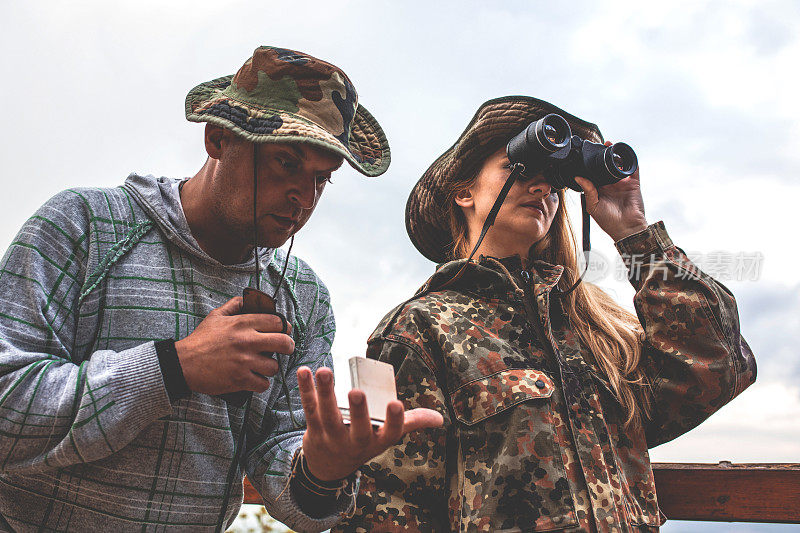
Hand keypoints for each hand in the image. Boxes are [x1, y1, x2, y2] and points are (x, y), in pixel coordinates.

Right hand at [174, 296, 293, 394]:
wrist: (183, 363)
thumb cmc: (200, 340)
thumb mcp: (215, 316)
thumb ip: (234, 305)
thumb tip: (248, 299)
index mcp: (243, 323)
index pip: (277, 322)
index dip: (285, 327)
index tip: (284, 332)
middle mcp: (247, 341)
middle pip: (284, 343)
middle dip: (288, 347)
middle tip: (285, 349)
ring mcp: (244, 361)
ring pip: (275, 367)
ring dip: (270, 368)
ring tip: (263, 366)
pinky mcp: (240, 379)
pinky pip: (263, 384)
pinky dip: (260, 383)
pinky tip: (254, 379)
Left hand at [297, 366, 443, 480]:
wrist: (329, 467)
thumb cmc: (364, 442)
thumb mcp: (388, 436)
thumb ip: (412, 423)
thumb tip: (440, 418)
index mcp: (378, 440)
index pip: (390, 433)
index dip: (394, 421)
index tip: (396, 405)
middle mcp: (356, 441)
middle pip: (356, 427)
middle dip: (357, 410)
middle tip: (357, 392)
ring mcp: (332, 436)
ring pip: (327, 416)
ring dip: (325, 393)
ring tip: (325, 371)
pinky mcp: (313, 429)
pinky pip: (308, 409)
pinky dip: (305, 389)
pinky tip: (304, 371)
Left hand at [575, 142, 648, 241]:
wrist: (626, 228)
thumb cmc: (608, 221)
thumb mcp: (593, 205)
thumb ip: (587, 190)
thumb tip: (578, 177)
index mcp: (599, 190)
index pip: (594, 174)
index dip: (591, 164)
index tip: (586, 154)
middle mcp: (611, 185)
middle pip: (606, 166)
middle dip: (604, 156)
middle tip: (599, 146)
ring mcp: (622, 183)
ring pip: (619, 165)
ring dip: (616, 155)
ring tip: (610, 145)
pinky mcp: (633, 183)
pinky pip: (633, 169)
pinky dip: (630, 160)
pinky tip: (625, 153)